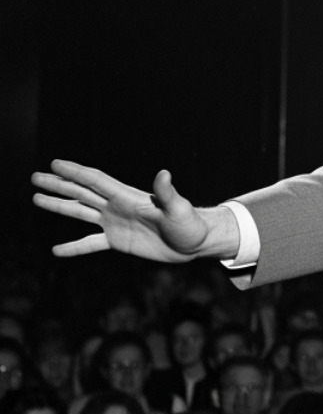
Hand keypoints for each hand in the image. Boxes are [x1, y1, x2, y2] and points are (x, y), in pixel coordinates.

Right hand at [31, 160, 239, 260]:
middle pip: (81, 192)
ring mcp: (115, 223)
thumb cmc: (190, 224)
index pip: (95, 181)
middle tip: (35, 177)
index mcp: (127, 197)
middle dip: (58, 184)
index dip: (75, 172)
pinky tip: (56, 250)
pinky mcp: (118, 241)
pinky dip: (74, 247)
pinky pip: (90, 244)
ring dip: (59, 206)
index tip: (55, 163)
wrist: (195, 243)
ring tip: (36, 198)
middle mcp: (117, 207)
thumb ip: (167, 193)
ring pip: (81, 212)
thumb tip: (164, 173)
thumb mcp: (179, 208)